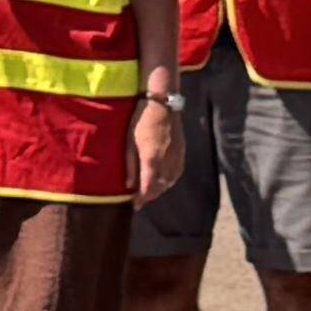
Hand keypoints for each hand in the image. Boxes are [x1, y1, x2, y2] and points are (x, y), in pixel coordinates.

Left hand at [131, 87, 188, 203]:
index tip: (135, 206)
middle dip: (150, 196)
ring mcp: (177, 156)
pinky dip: (169, 181)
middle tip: (140, 201)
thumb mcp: (129, 141)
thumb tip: (128, 185)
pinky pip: (176, 173)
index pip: (148, 187)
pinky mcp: (182, 151)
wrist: (162, 104)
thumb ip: (129, 164)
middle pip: (160, 187)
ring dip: (160, 189)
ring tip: (149, 192)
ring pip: (170, 182)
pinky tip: (163, 181)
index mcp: (152, 158)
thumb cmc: (140, 119)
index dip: (142, 199)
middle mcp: (167, 161)